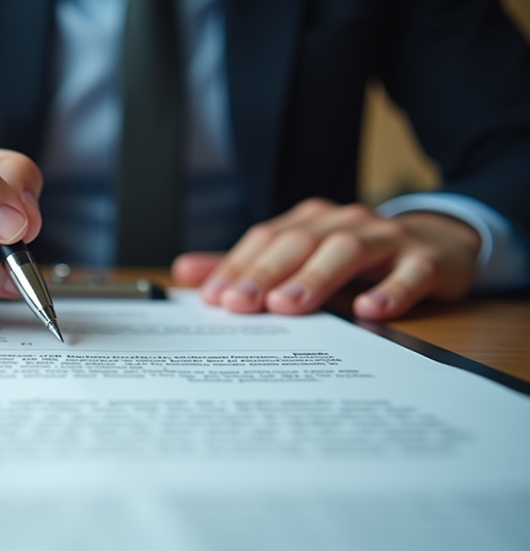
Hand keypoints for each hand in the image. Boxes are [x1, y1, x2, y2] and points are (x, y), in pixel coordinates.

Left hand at [171, 198, 481, 319]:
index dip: (238, 266)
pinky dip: (390, 291)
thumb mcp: (302, 255)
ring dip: (314, 278)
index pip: (265, 239)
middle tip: (239, 305)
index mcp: (310, 222)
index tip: (213, 299)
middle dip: (265, 273)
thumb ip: (246, 266)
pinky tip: (369, 311)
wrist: (439, 244)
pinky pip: (409, 273)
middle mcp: (344, 223)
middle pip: (299, 243)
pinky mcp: (427, 261)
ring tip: (287, 306)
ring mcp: (387, 239)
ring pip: (347, 251)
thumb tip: (184, 272)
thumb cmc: (359, 256)